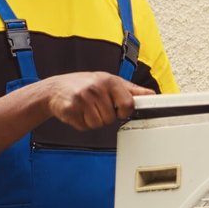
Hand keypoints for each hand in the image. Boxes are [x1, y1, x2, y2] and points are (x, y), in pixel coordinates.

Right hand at [41, 72, 155, 130]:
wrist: (56, 89)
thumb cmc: (85, 84)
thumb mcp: (110, 81)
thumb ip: (132, 90)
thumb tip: (152, 95)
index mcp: (110, 81)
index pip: (128, 104)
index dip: (124, 110)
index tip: (118, 108)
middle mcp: (96, 88)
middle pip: (111, 118)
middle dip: (105, 116)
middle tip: (96, 105)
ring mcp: (82, 99)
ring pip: (98, 124)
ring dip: (93, 120)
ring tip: (86, 108)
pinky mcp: (70, 109)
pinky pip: (84, 127)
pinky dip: (82, 123)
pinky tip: (78, 112)